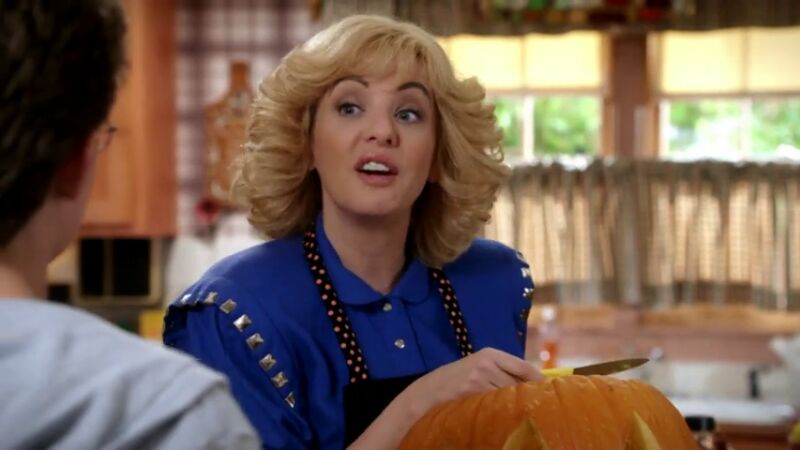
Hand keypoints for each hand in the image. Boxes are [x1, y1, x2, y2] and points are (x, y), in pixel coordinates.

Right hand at [348, 348, 540, 449]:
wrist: (425, 394)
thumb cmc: (454, 382)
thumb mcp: (476, 368)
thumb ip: (500, 372)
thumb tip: (534, 385)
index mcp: (490, 354)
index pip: (525, 368)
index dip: (539, 383)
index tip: (549, 394)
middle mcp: (486, 363)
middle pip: (520, 384)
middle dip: (527, 398)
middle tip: (538, 410)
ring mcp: (479, 379)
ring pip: (509, 397)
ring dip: (515, 407)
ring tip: (518, 416)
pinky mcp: (472, 393)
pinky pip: (496, 407)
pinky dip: (502, 414)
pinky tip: (503, 419)